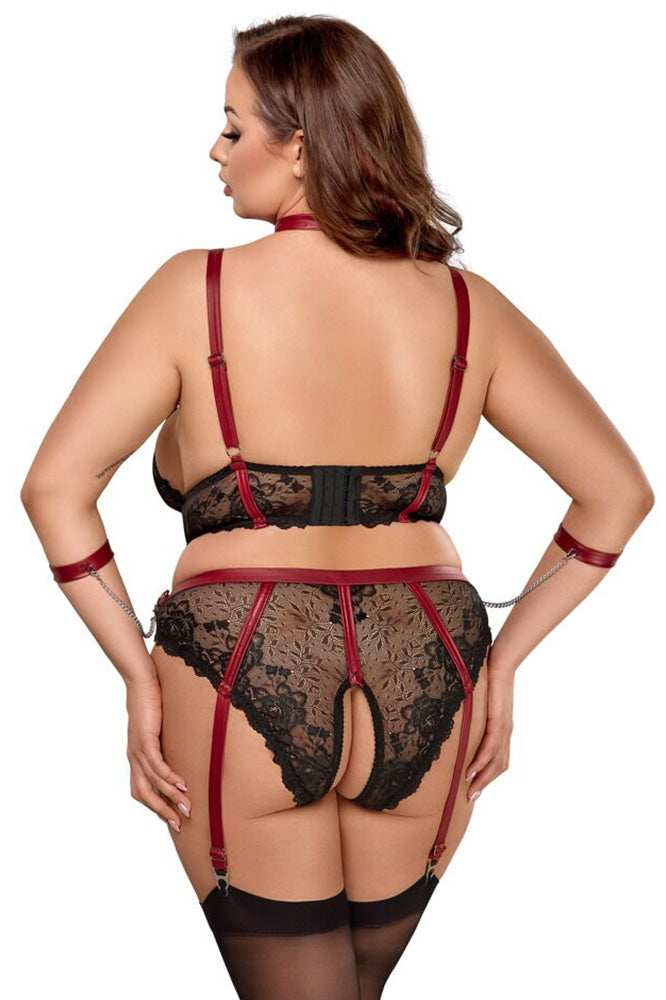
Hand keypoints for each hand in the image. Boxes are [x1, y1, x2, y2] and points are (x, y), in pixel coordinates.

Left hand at [125, 676, 190, 831]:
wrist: (141, 681)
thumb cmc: (151, 703)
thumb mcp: (159, 730)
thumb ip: (165, 745)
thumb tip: (181, 754)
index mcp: (135, 758)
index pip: (140, 791)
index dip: (154, 807)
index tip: (171, 819)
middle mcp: (133, 757)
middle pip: (143, 794)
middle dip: (161, 810)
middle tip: (179, 823)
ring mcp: (137, 749)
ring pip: (152, 782)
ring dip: (170, 797)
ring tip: (187, 807)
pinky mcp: (144, 738)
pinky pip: (156, 763)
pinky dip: (168, 776)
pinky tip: (182, 784)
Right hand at [465, 664, 514, 800]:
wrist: (500, 661)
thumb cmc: (488, 677)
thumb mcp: (479, 700)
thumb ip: (473, 712)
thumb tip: (458, 717)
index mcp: (502, 729)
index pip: (498, 760)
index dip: (487, 776)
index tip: (474, 788)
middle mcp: (506, 732)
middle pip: (499, 766)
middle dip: (485, 783)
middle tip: (470, 797)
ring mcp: (504, 728)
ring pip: (496, 762)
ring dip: (483, 779)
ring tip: (469, 790)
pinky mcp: (499, 721)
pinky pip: (491, 747)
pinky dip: (481, 762)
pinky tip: (471, 771)